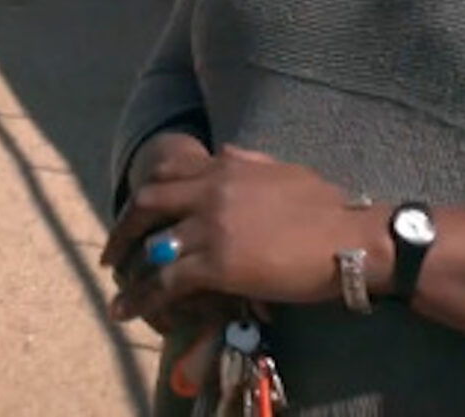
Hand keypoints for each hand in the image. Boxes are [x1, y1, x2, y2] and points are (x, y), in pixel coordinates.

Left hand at [101, 144, 385, 323]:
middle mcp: (210, 190)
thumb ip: (247, 161)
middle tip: (112, 253)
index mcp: (225, 165)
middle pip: (147, 202)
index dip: (144, 195)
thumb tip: (225, 153)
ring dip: (127, 267)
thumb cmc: (328, 208)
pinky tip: (128, 311)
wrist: (352, 238)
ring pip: (151, 244)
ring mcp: (212, 226)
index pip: (167, 172)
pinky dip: (142, 297)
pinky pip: (167, 280)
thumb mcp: (282, 170)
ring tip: (116, 290)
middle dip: (123, 228)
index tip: (134, 213)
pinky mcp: (218, 263)